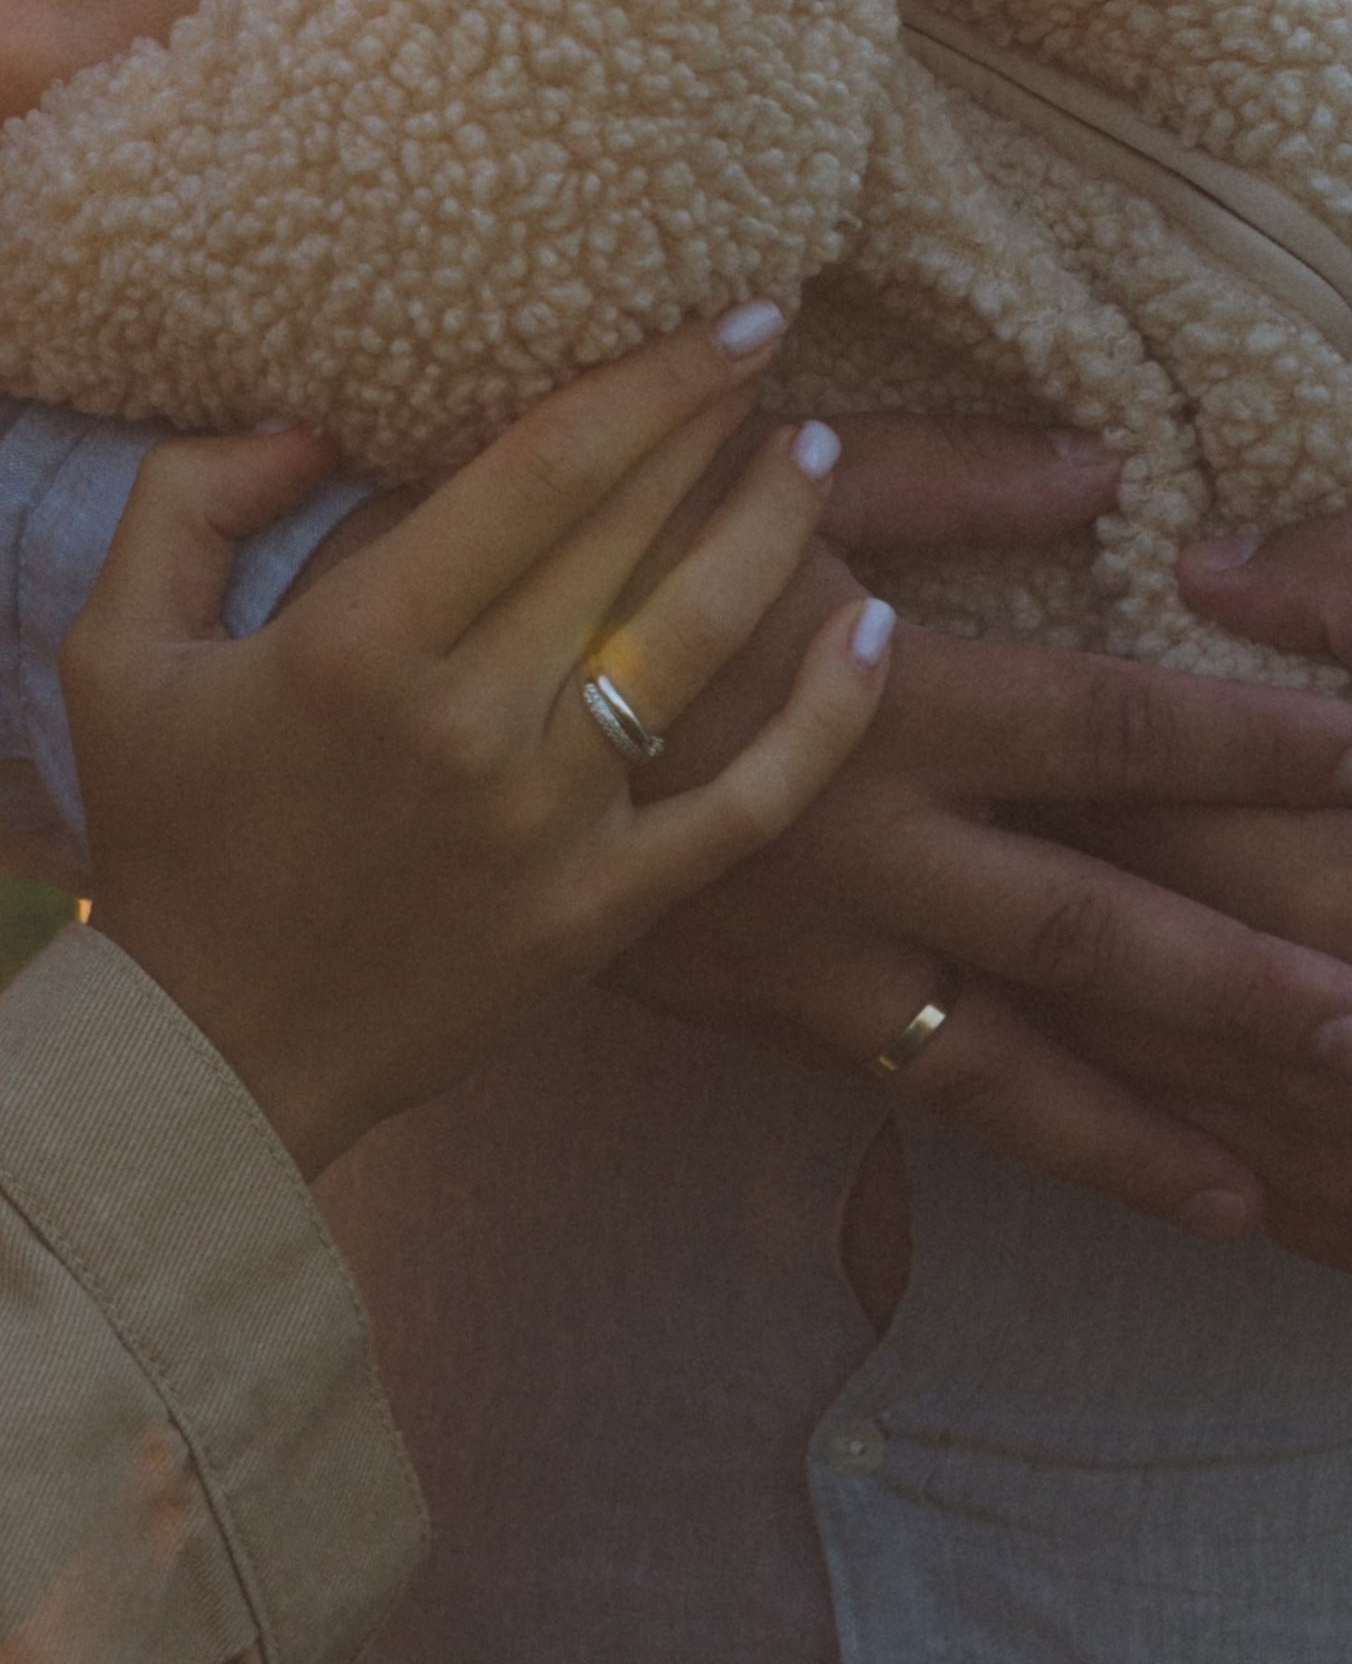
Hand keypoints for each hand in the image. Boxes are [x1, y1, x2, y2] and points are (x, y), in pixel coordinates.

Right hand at [64, 316, 889, 1178]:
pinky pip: (747, 804)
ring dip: (772, 533)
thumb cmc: (163, 836)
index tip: (721, 318)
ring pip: (698, 644)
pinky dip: (825, 715)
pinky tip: (870, 628)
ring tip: (810, 455)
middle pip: (629, 536)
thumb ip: (187, 498)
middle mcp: (470, 723)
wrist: (210, 1054)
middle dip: (712, 427)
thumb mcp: (112, 646)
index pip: (541, 472)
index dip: (646, 381)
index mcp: (360, 642)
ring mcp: (550, 823)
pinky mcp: (603, 911)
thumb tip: (309, 426)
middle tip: (769, 349)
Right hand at [609, 457, 1351, 1239]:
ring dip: (1144, 1127)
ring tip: (1264, 1192)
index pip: (1112, 728)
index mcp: (881, 704)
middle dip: (1241, 984)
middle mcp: (865, 850)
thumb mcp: (742, 485)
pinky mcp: (749, 1009)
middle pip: (1093, 932)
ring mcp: (807, 952)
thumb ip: (931, 477)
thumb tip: (1101, 470)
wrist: (398, 724)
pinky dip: (1018, 1137)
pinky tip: (1100, 1175)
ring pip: (1005, 1066)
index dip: (1249, 743)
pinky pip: (907, 1090)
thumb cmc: (569, 566)